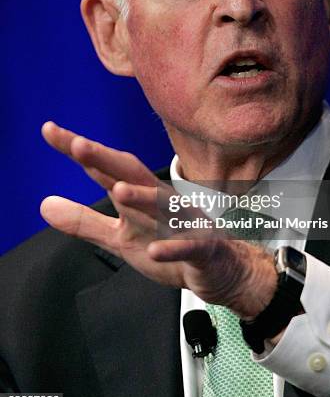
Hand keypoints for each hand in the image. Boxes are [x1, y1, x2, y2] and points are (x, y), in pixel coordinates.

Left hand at [40, 122, 277, 318]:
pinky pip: (188, 246)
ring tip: (118, 191)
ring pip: (163, 206)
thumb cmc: (167, 244)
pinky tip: (156, 251)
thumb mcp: (119, 236)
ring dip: (142, 198)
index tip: (49, 130)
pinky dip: (173, 247)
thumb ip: (84, 221)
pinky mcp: (202, 247)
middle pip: (132, 174)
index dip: (80, 151)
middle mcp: (159, 201)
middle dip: (106, 159)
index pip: (105, 168)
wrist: (219, 267)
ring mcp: (183, 221)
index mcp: (138, 196)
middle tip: (77, 144)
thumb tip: (44, 204)